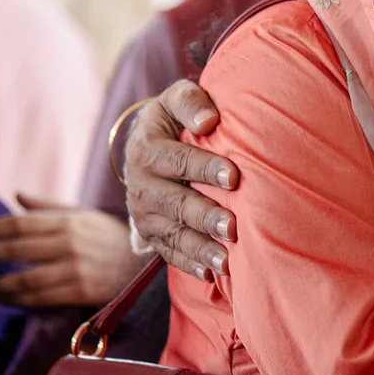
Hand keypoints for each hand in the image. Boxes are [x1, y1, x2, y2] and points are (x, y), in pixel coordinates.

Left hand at [0, 197, 148, 306]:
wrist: (144, 263)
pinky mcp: (81, 291)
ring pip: (25, 279)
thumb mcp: (83, 214)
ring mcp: (75, 269)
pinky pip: (41, 298)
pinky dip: (19, 300)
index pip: (20, 223)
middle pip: (17, 249)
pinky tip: (5, 299)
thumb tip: (16, 196)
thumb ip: (48, 208)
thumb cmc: (110, 236)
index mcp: (68, 221)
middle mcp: (69, 243)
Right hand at [123, 80, 236, 280]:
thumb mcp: (175, 99)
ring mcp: (145, 215)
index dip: (204, 168)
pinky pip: (169, 253)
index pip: (177, 159)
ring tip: (228, 261)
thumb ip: (190, 101)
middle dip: (204, 216)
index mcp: (147, 149)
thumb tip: (209, 120)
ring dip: (200, 248)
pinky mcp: (151, 235)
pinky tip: (211, 274)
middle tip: (232, 226)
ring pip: (173, 234)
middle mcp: (141, 185)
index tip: (232, 176)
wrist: (147, 147)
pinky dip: (190, 264)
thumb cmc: (174, 119)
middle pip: (175, 203)